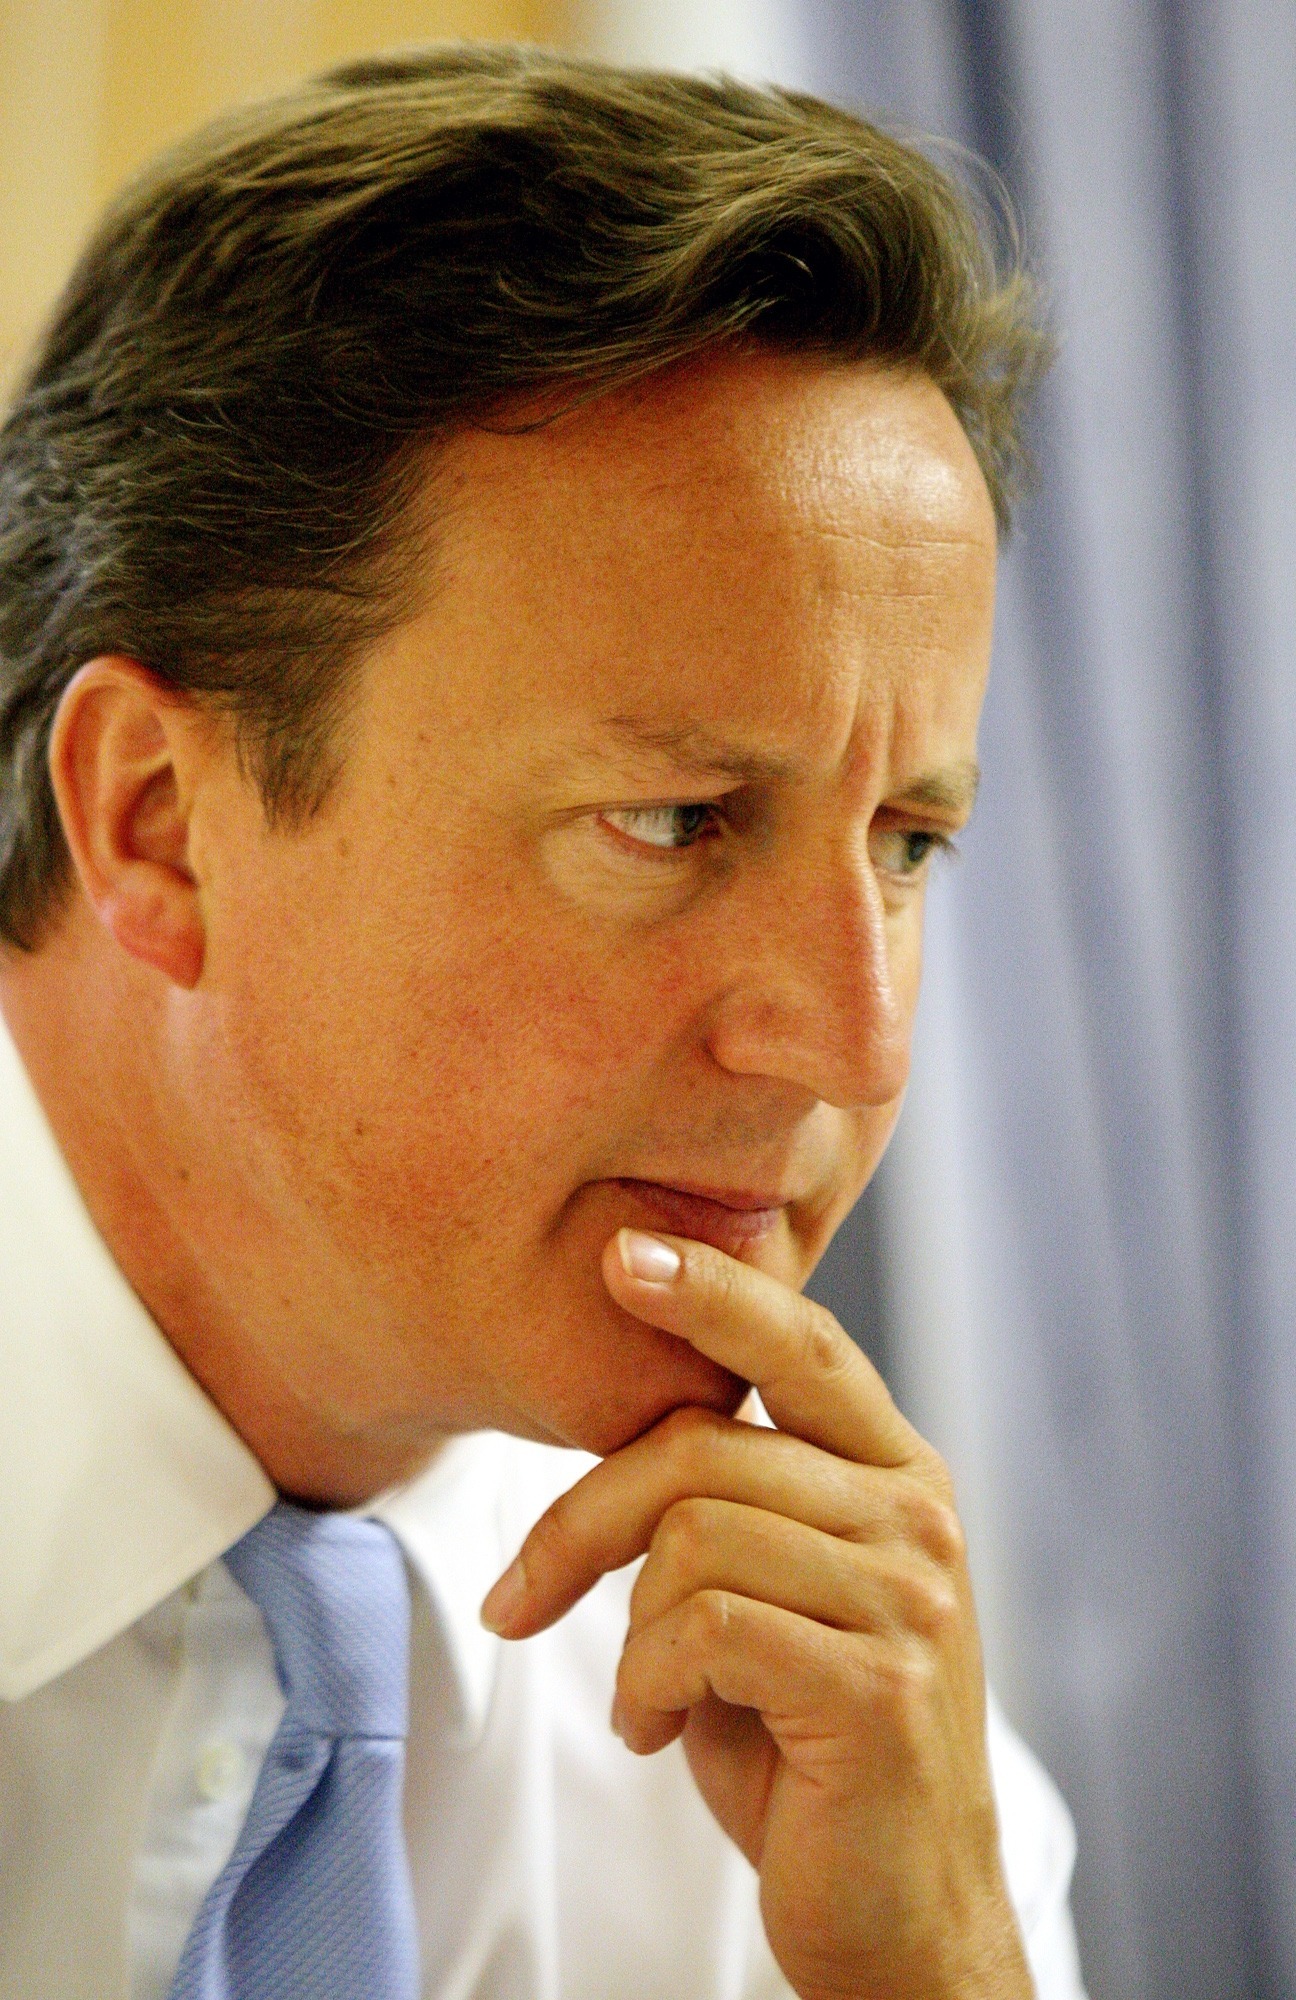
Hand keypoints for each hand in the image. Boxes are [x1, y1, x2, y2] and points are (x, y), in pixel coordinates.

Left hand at [481, 1228, 1031, 1999]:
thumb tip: (635, 1428)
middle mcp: (916, 1515)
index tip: (620, 1252)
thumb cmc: (809, 1739)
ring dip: (628, 1632)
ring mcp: (908, 1597)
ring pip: (691, 1538)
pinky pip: (702, 1629)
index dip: (712, 1291)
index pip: (802, 1344)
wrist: (898, 1909)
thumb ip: (734, 1500)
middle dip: (580, 1522)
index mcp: (894, 1472)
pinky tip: (656, 1729)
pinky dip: (644, 1682)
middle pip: (700, 1449)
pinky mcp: (879, 1684)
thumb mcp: (773, 1592)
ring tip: (646, 1696)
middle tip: (519, 1600)